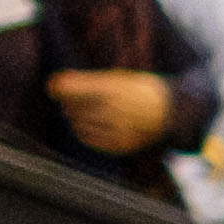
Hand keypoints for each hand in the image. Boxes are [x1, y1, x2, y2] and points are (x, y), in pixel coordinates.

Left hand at [48, 67, 173, 152]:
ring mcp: (119, 129)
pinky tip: (86, 125)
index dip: (59, 87)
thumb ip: (88, 82)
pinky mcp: (121, 144)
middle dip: (67, 102)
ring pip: (79, 124)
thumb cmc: (138, 89)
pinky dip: (83, 131)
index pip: (75, 88)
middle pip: (74, 107)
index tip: (52, 86)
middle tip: (68, 97)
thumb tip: (54, 86)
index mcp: (115, 88)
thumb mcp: (118, 78)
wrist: (171, 111)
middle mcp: (116, 109)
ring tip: (80, 111)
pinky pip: (90, 139)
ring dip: (74, 116)